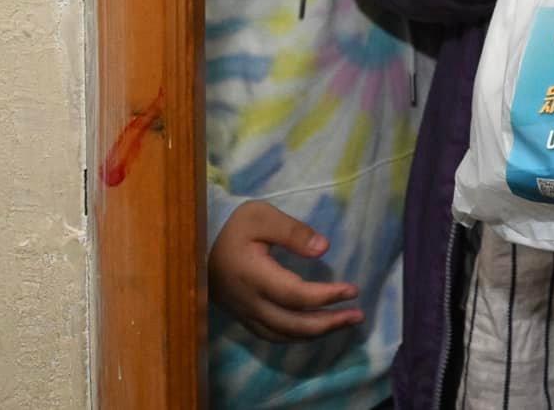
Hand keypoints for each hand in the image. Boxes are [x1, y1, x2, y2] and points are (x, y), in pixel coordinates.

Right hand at [208, 200, 363, 341]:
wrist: (196, 241)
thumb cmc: (234, 225)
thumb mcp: (262, 216)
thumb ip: (294, 231)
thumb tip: (323, 248)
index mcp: (254, 276)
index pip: (296, 296)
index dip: (326, 296)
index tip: (353, 290)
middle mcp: (248, 301)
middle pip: (292, 324)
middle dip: (328, 323)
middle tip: (358, 316)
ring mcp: (243, 312)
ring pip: (282, 334)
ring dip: (315, 333)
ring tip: (343, 323)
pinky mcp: (241, 314)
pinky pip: (270, 334)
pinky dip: (295, 336)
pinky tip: (314, 329)